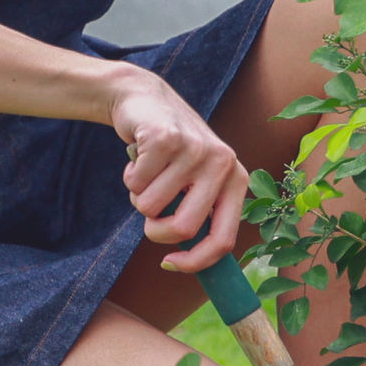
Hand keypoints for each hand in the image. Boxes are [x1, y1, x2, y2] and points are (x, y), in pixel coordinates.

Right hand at [107, 73, 247, 269]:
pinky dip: (129, 176)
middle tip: (149, 209)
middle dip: (155, 229)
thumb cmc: (172, 154)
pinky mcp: (165, 137)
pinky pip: (135, 183)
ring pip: (150, 206)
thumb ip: (201, 215)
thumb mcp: (196, 182)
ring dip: (139, 196)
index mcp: (236, 180)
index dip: (194, 263)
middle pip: (182, 229)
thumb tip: (191, 266)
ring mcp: (194, 149)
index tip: (168, 264)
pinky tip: (138, 157)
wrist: (146, 100)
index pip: (224, 241)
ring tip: (148, 172)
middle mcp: (222, 163)